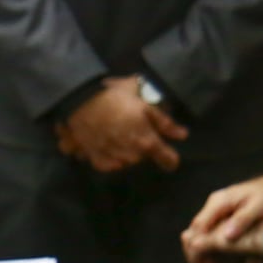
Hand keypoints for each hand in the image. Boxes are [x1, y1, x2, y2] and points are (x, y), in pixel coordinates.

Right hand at [58, 76, 187, 173]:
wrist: (80, 103)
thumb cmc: (116, 97)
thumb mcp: (145, 102)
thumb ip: (164, 122)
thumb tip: (182, 135)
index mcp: (146, 141)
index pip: (166, 158)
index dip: (171, 160)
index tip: (172, 162)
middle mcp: (131, 155)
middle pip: (144, 157)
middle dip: (143, 147)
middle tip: (136, 130)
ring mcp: (112, 159)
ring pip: (127, 161)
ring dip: (128, 153)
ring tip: (121, 137)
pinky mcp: (95, 160)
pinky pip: (109, 165)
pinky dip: (111, 158)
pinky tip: (108, 146)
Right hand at [182, 171, 262, 262]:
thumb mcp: (259, 206)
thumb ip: (243, 219)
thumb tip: (226, 236)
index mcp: (219, 201)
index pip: (198, 226)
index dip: (196, 246)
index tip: (203, 262)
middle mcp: (213, 205)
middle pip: (194, 231)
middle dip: (196, 252)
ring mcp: (215, 210)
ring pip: (199, 233)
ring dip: (202, 250)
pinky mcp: (219, 216)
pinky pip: (208, 232)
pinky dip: (210, 246)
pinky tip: (218, 256)